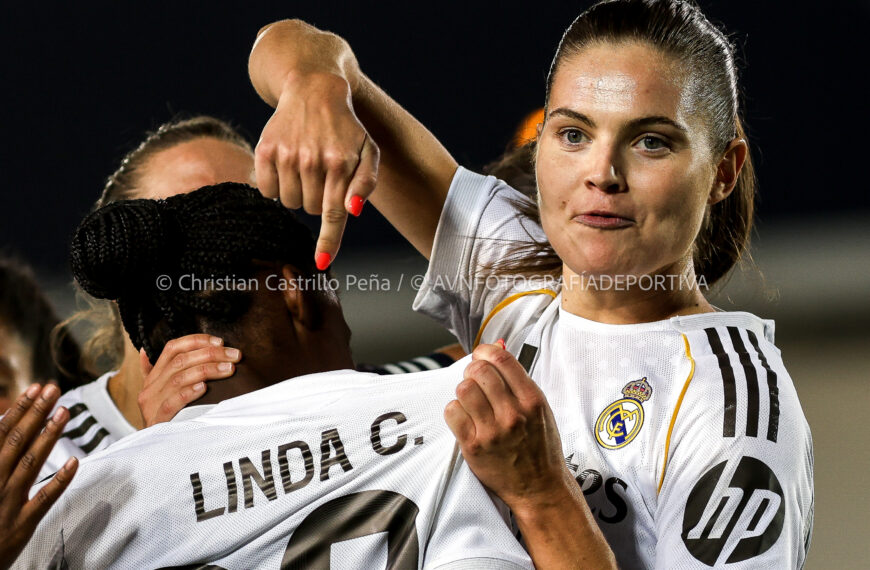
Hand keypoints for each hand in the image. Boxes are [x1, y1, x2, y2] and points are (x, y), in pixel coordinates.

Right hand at [0, 384, 76, 568]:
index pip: (3, 432)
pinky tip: (75, 462)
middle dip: (36, 413)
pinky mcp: (22, 524)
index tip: (37, 387)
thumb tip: (8, 423)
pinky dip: (60, 480)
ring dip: (48, 436)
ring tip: (65, 412)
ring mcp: (8, 503)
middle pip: (17, 441)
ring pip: (30, 464)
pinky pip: (43, 500)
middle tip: (54, 389)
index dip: (20, 408)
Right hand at [137, 335, 240, 426]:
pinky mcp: (157, 420)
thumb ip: (160, 373)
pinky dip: (188, 393)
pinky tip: (204, 388)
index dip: (197, 341)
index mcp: (154, 376)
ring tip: (228, 369)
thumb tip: (145, 352)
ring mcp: (151, 404)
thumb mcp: (162, 393)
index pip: (173, 348)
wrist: (152, 452)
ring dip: (207, 370)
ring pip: (179, 378)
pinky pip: (172, 403)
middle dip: (211, 354)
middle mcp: (150, 387)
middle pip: (181, 361)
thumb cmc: (166, 417)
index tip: (220, 342)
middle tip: (235, 356)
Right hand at [255, 71, 379, 269]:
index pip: (334, 213)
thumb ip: (365, 183)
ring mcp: (287, 154)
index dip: (328, 241)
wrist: (314, 90)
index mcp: (341, 164)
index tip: (321, 262)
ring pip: (289, 202)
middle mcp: (313, 160)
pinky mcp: (265, 149)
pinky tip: (286, 164)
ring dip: (297, 192)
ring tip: (305, 166)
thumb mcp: (368, 151)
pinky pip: (266, 190)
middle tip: (321, 174)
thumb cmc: (346, 129)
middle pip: (310, 209)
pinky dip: (275, 184)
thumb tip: (352, 212)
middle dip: (317, 199)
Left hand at [445, 342, 572, 510]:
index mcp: (532, 400)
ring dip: (464, 391)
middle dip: (473, 370)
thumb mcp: (540, 409)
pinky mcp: (473, 447)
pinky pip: (452, 412)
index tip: (481, 355)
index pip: (502, 360)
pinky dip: (455, 410)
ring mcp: (492, 431)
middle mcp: (513, 414)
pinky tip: (465, 417)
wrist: (539, 488)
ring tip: (472, 401)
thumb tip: (496, 350)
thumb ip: (518, 381)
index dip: (485, 351)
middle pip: (479, 371)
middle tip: (476, 380)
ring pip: (463, 389)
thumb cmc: (540, 447)